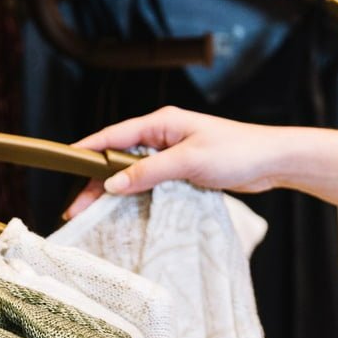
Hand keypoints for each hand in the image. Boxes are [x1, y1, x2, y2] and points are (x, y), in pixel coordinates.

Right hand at [64, 107, 298, 218]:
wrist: (273, 161)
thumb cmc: (237, 152)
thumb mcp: (189, 161)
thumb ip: (150, 172)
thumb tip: (113, 184)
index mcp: (162, 122)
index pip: (114, 135)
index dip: (88, 151)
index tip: (64, 164)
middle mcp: (164, 134)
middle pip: (119, 157)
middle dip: (96, 181)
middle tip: (76, 209)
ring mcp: (173, 152)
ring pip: (134, 172)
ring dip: (115, 191)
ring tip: (92, 215)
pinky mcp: (183, 169)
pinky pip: (151, 182)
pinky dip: (136, 195)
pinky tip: (124, 212)